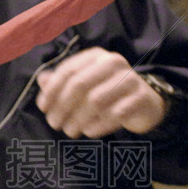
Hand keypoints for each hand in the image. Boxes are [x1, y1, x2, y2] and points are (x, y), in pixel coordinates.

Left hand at [35, 47, 166, 137]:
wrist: (145, 102)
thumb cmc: (108, 93)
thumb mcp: (85, 83)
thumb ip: (62, 81)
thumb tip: (42, 80)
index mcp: (96, 56)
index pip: (68, 70)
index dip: (52, 90)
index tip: (43, 108)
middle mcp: (113, 63)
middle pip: (80, 84)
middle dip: (62, 106)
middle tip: (53, 123)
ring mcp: (129, 80)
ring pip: (95, 101)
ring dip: (77, 119)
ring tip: (69, 131)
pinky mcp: (140, 98)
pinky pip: (113, 115)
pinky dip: (97, 126)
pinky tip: (88, 131)